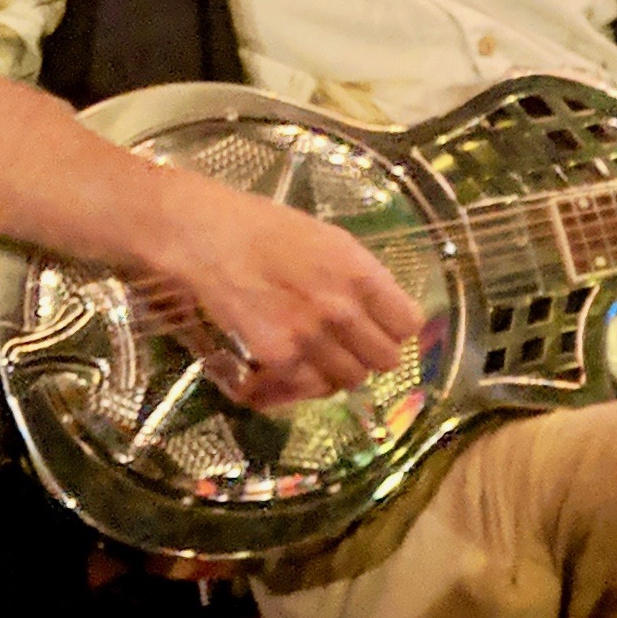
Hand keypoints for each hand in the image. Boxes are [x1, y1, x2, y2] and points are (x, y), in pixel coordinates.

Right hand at [152, 173, 429, 410]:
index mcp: (361, 274)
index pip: (408, 325)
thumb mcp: (333, 242)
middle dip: (371, 353)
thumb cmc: (269, 230)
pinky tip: (295, 362)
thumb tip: (387, 310)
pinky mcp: (277, 356)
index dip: (395, 328)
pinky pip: (311, 387)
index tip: (382, 326)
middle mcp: (342, 309)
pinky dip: (306, 381)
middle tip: (350, 344)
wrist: (208, 237)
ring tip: (320, 353)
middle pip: (385, 359)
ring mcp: (309, 336)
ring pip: (351, 379)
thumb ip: (364, 279)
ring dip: (340, 369)